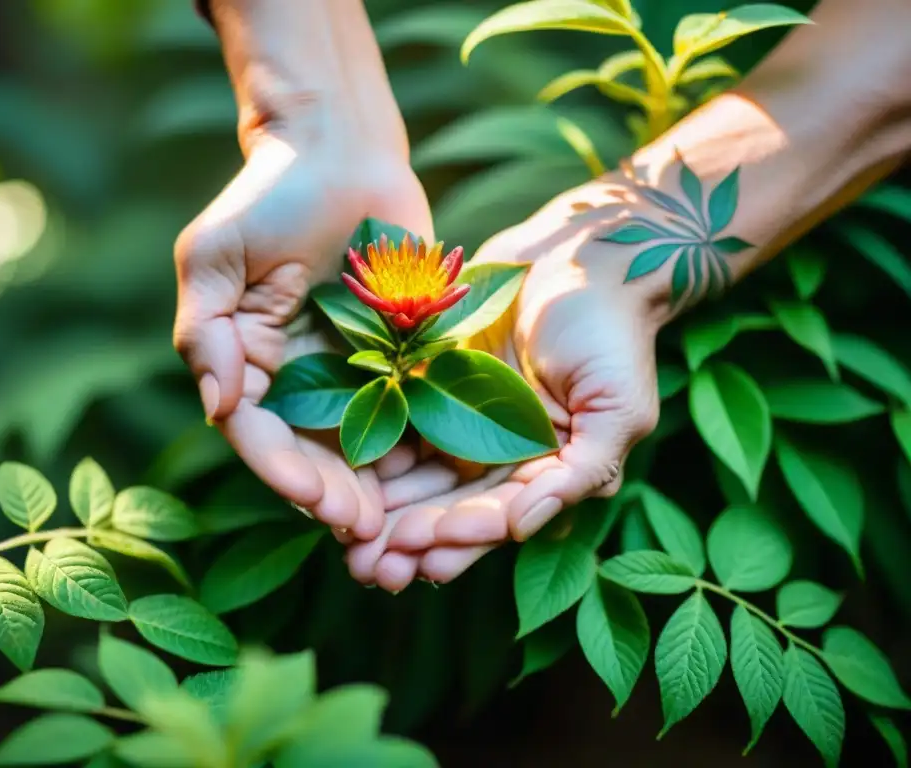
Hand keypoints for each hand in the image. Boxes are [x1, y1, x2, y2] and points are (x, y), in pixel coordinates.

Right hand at [173, 116, 436, 538]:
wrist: (340, 148)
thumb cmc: (269, 195)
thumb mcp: (214, 257)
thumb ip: (206, 334)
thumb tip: (218, 407)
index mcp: (250, 364)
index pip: (260, 434)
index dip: (284, 471)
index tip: (316, 501)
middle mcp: (300, 377)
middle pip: (314, 452)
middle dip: (335, 494)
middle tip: (365, 531)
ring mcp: (354, 369)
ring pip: (363, 443)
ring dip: (378, 487)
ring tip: (400, 526)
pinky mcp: (405, 353)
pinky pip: (413, 405)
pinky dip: (422, 444)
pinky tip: (440, 479)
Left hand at [346, 177, 666, 587]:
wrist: (578, 254)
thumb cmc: (609, 331)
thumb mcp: (617, 409)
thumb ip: (580, 472)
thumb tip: (523, 529)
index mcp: (546, 472)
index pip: (500, 518)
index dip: (460, 539)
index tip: (421, 553)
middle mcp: (502, 457)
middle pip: (451, 511)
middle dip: (411, 543)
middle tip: (367, 570)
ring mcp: (465, 423)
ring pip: (418, 481)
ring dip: (385, 513)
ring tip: (347, 542)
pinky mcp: (433, 388)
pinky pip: (397, 429)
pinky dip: (372, 457)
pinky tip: (342, 478)